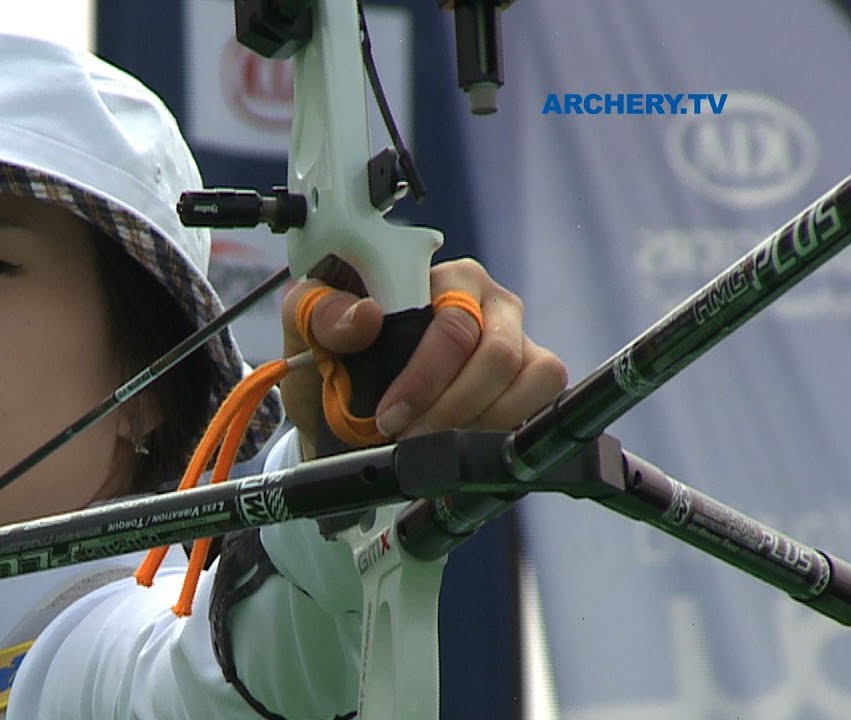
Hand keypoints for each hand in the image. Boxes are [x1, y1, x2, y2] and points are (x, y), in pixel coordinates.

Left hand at [280, 258, 567, 457]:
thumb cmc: (329, 368)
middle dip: (447, 407)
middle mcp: (482, 296)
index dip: (423, 375)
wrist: (338, 421)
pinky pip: (545, 391)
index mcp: (431, 274)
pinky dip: (507, 424)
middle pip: (493, 352)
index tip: (389, 417)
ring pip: (525, 374)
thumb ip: (320, 314)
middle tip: (407, 438)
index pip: (450, 317)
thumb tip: (367, 315)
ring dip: (476, 420)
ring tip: (432, 442)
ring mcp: (514, 332)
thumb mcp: (305, 337)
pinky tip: (467, 438)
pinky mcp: (535, 370)